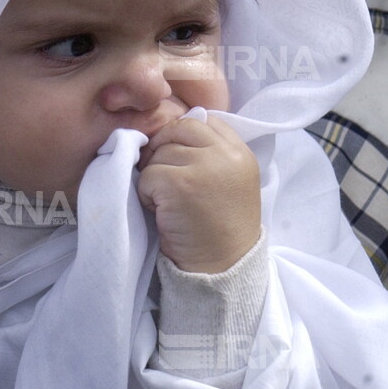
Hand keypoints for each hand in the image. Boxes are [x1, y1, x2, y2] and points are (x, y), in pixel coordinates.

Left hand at [137, 116, 260, 273]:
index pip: (205, 119)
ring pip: (159, 152)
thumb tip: (170, 128)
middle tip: (164, 179)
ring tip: (169, 202)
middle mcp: (226, 155)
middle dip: (163, 148)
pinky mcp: (179, 184)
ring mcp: (203, 167)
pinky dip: (146, 194)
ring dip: (154, 176)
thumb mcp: (229, 182)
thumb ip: (212, 153)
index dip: (183, 135)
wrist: (221, 268)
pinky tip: (161, 212)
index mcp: (241, 152)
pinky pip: (147, 175)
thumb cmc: (220, 229)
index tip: (179, 159)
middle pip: (179, 128)